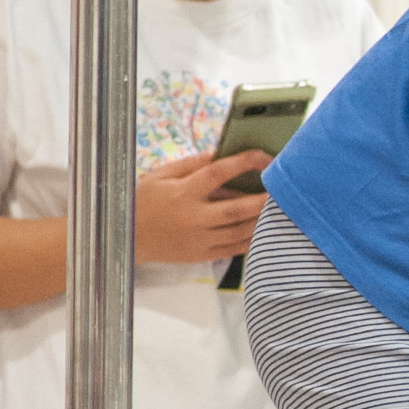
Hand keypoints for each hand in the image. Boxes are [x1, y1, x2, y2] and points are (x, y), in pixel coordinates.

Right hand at [132, 151, 267, 266]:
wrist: (127, 237)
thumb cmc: (144, 201)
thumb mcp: (162, 176)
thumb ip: (191, 164)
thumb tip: (220, 153)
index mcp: (183, 193)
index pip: (218, 173)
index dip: (243, 162)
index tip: (262, 157)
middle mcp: (194, 217)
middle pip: (237, 209)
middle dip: (263, 199)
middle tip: (281, 190)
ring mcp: (200, 239)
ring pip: (240, 231)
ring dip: (262, 220)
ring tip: (279, 209)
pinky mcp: (202, 255)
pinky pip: (234, 249)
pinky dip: (251, 239)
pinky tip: (264, 229)